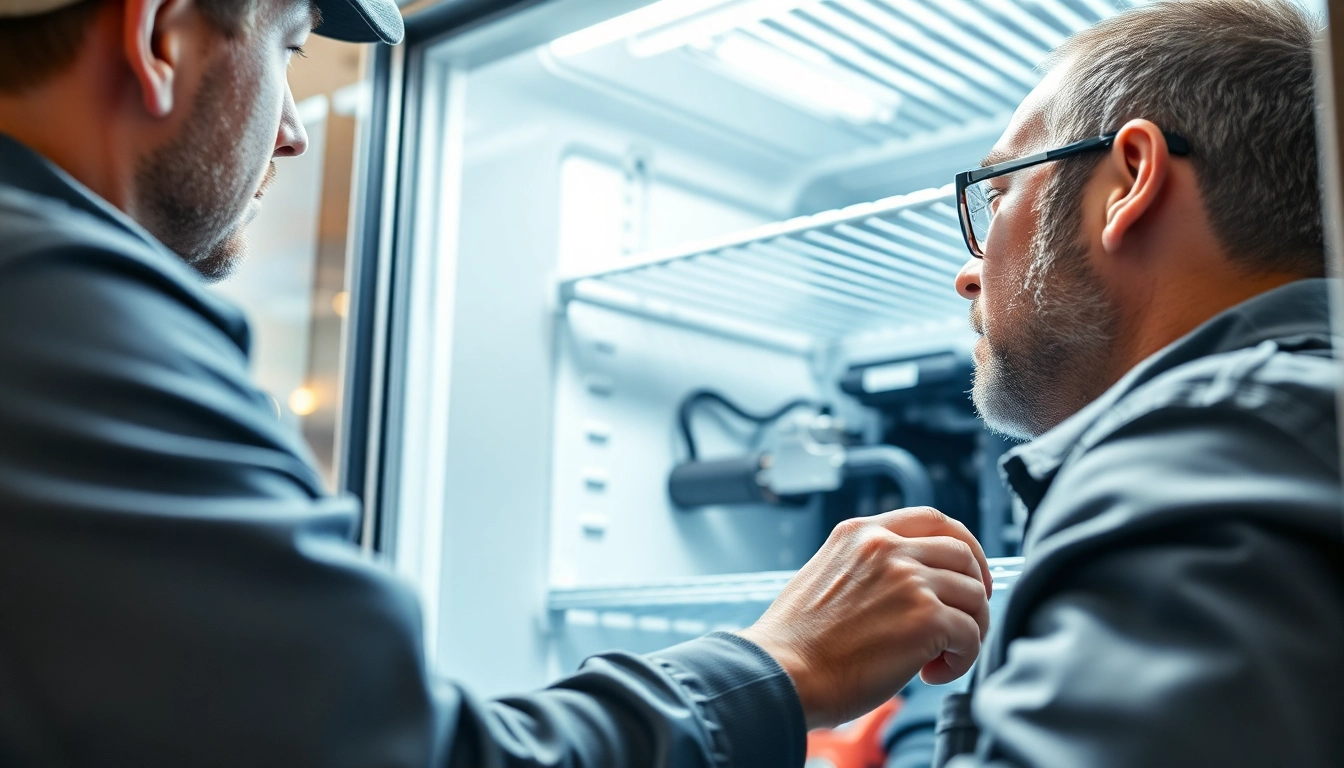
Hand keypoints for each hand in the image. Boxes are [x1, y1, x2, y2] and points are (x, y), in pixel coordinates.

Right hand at [735, 507, 991, 728]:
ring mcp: (909, 580)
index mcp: (861, 533)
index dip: (964, 546)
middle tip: (962, 624)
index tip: (967, 575)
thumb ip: (868, 568)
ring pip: (975, 595)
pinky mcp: (926, 619)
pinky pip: (971, 635)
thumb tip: (913, 587)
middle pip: (963, 555)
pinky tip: (931, 674)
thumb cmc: (797, 643)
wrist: (781, 674)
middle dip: (974, 591)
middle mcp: (887, 547)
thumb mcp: (827, 576)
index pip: (934, 519)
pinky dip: (961, 660)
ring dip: (968, 630)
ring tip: (938, 657)